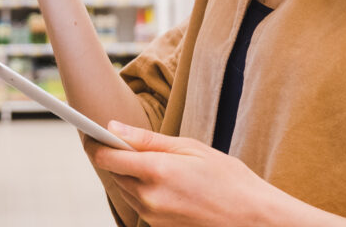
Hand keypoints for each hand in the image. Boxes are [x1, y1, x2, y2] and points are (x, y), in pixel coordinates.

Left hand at [84, 121, 285, 226]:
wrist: (253, 217)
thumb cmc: (227, 178)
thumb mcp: (189, 147)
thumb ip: (147, 140)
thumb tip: (113, 128)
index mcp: (156, 172)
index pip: (107, 157)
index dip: (96, 143)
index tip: (92, 132)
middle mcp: (150, 197)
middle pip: (113, 173)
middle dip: (115, 156)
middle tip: (126, 141)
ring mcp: (153, 216)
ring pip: (125, 189)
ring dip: (128, 174)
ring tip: (152, 161)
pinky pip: (139, 204)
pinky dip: (142, 189)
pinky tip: (163, 180)